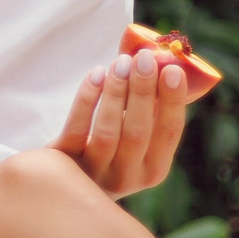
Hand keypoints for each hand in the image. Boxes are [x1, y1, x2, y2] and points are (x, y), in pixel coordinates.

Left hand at [52, 48, 207, 196]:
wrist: (65, 179)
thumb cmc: (110, 144)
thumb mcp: (135, 134)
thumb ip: (150, 108)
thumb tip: (161, 61)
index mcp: (153, 169)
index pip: (169, 134)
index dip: (172, 101)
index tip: (173, 69)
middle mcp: (127, 178)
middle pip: (137, 132)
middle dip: (142, 91)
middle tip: (144, 58)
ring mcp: (94, 174)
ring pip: (107, 133)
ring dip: (116, 92)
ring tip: (121, 61)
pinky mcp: (65, 165)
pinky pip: (76, 131)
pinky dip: (87, 100)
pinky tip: (96, 74)